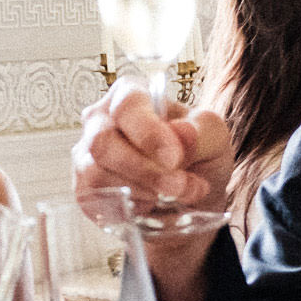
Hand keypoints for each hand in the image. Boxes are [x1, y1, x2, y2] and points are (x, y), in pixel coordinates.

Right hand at [71, 81, 232, 300]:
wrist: (190, 205)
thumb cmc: (198, 160)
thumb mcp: (215, 140)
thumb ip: (202, 130)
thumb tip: (179, 133)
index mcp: (132, 95)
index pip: (128, 104)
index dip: (148, 132)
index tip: (174, 159)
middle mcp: (101, 120)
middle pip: (103, 141)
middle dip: (144, 169)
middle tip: (179, 186)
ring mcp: (87, 154)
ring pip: (98, 172)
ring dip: (143, 190)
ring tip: (175, 195)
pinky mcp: (84, 188)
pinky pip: (96, 198)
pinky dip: (129, 205)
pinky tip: (150, 203)